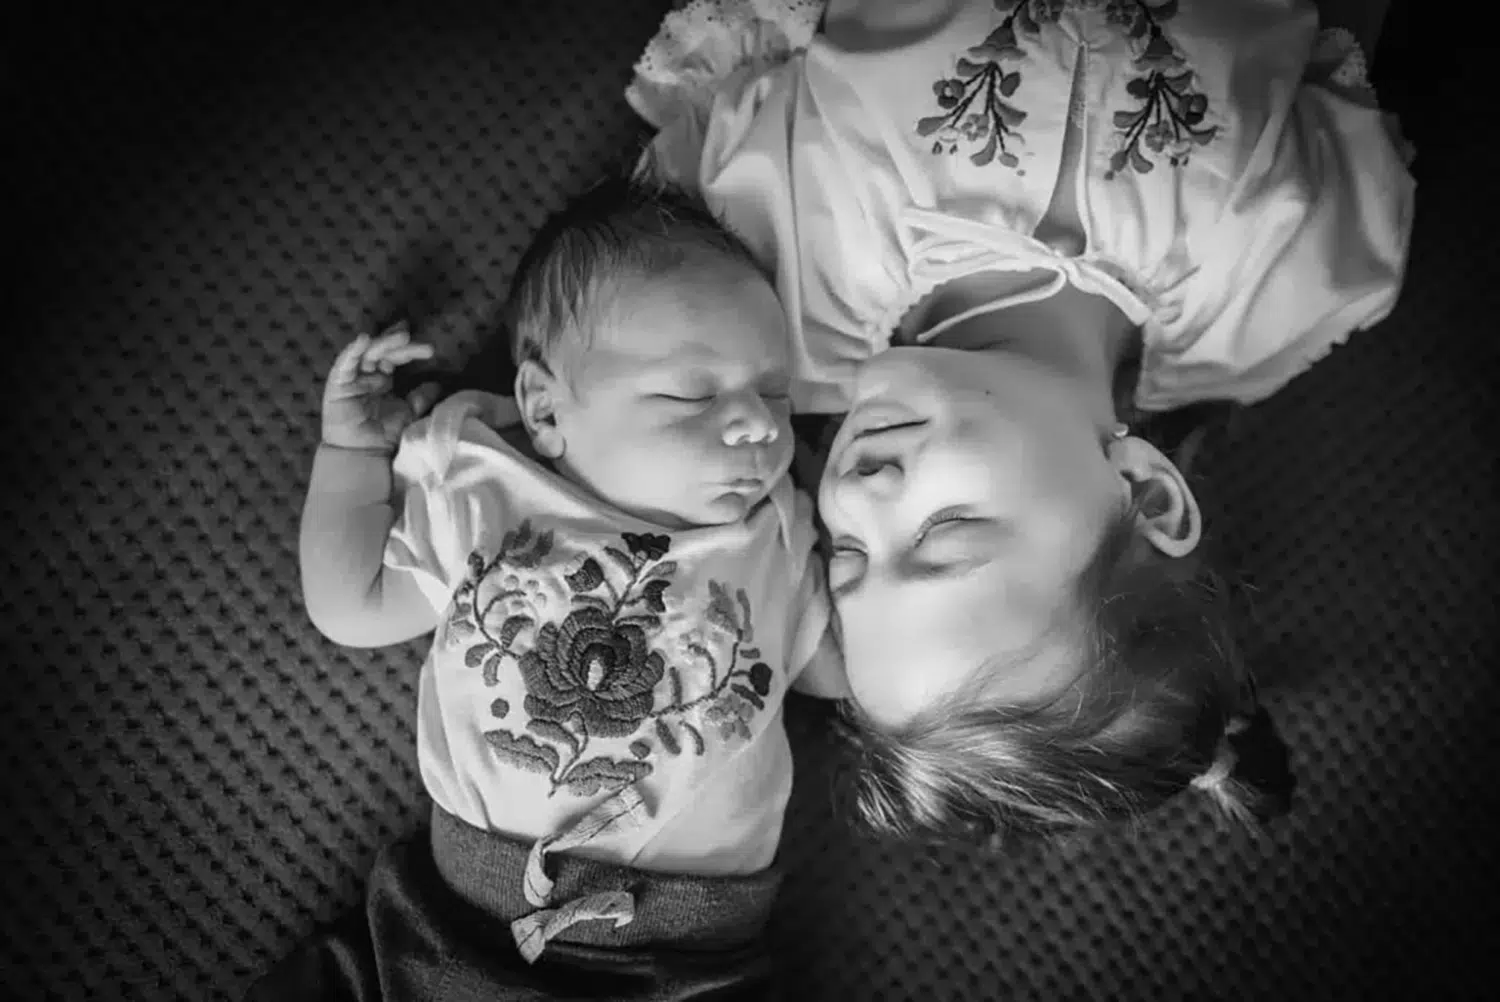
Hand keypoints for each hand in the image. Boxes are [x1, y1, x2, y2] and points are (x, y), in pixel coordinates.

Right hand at [320, 323, 439, 451]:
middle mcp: (366, 374)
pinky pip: (345, 362)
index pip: (395, 357)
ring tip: (403, 336)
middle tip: (425, 346)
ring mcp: (352, 377)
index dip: (409, 349)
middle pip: (384, 352)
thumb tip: (437, 383)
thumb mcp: (408, 413)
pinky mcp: (337, 382)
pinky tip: (364, 339)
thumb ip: (420, 398)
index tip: (428, 346)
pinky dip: (353, 350)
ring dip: (385, 342)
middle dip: (403, 346)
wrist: (362, 454)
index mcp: (381, 379)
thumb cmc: (382, 436)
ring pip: (368, 353)